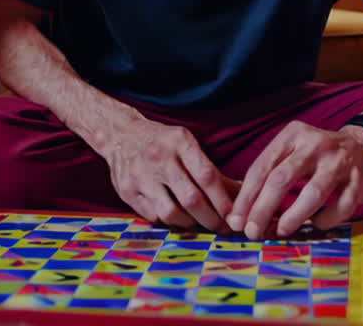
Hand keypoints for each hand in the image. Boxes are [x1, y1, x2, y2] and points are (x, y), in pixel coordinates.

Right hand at [101, 116, 240, 231]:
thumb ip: (211, 170)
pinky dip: (168, 221)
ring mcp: (140, 175)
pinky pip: (153, 216)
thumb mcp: (187, 144)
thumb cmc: (163, 142)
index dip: (223, 200)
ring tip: (199, 222)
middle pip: (191, 198)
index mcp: (179, 142)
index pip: (207, 176)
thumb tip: (242, 193)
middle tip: (222, 228)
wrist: (120, 135)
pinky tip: (177, 218)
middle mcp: (159, 157)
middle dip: (211, 218)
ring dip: (190, 223)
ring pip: (171, 213)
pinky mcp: (126, 191)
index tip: (234, 215)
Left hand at [227, 121, 362, 239]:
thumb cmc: (315, 155)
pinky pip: (341, 206)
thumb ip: (270, 174)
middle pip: (282, 179)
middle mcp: (315, 144)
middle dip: (263, 209)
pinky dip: (327, 220)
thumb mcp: (291, 151)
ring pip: (313, 194)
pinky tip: (317, 222)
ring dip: (294, 217)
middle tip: (252, 232)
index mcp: (293, 135)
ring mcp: (339, 160)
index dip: (246, 196)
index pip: (262, 166)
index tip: (236, 220)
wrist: (362, 144)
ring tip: (282, 231)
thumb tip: (243, 213)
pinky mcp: (360, 178)